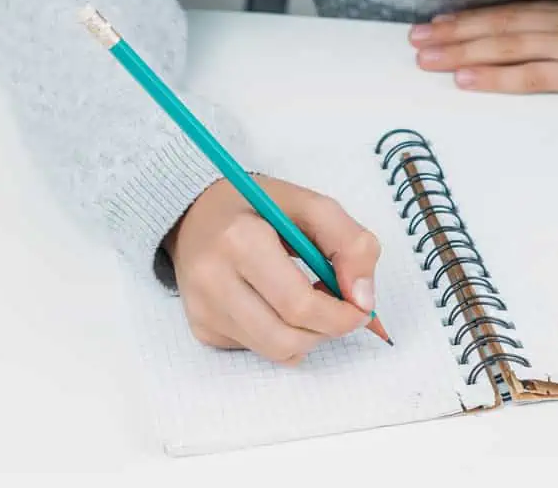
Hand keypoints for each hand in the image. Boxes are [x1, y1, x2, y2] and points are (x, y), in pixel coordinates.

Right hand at [164, 175, 380, 363]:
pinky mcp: (202, 329)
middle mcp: (213, 280)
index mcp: (240, 240)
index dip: (341, 315)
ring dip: (306, 335)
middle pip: (287, 337)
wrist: (193, 213)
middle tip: (338, 307)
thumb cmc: (257, 207)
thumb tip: (363, 300)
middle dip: (326, 330)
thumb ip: (350, 243)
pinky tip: (274, 304)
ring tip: (307, 300)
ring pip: (276, 352)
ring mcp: (203, 309)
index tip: (360, 307)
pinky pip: (259, 351)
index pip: (299, 304)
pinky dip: (280, 335)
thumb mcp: (310, 205)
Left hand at [408, 0, 557, 93]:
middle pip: (498, 27)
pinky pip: (533, 76)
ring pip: (506, 47)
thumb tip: (543, 28)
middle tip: (413, 40)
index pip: (509, 11)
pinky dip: (497, 77)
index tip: (435, 22)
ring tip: (426, 58)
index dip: (469, 17)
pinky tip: (467, 81)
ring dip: (461, 53)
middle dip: (453, 34)